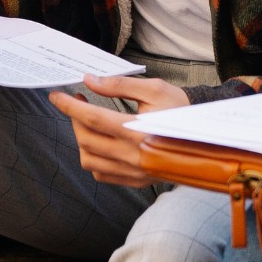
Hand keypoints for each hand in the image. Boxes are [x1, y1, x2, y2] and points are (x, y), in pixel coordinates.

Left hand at [49, 75, 189, 187]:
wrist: (205, 138)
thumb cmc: (180, 110)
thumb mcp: (154, 89)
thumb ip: (119, 85)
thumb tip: (89, 81)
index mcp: (137, 131)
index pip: (91, 118)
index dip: (69, 106)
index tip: (56, 95)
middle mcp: (133, 155)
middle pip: (86, 139)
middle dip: (74, 119)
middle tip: (77, 103)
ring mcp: (133, 172)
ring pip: (89, 159)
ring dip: (81, 139)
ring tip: (87, 122)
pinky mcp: (135, 181)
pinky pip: (101, 174)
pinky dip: (93, 158)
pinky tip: (100, 142)